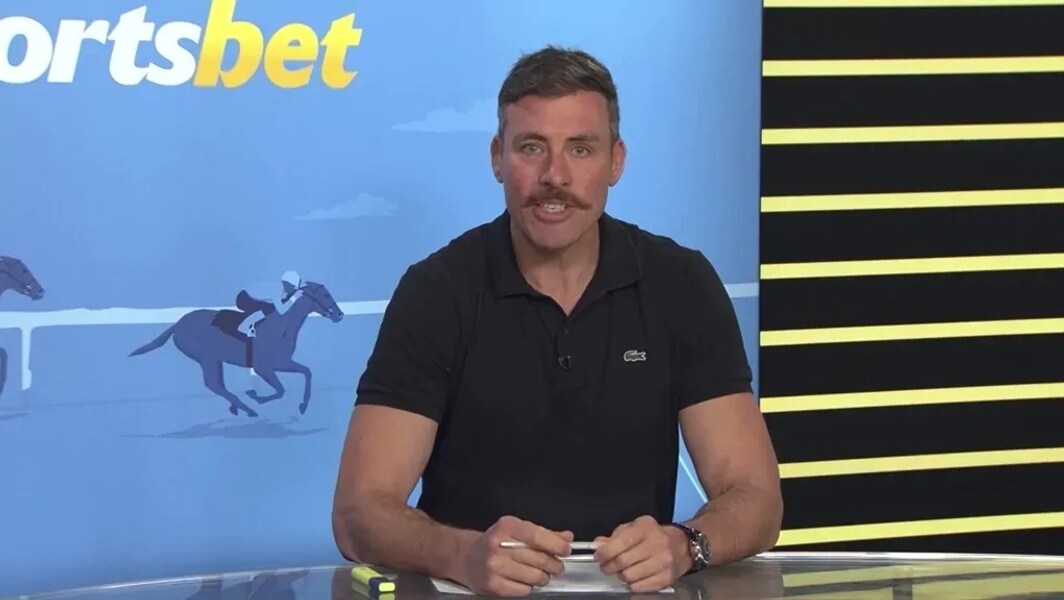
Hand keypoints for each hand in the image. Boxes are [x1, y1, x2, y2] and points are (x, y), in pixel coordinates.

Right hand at [454, 515, 573, 596]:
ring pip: (535, 577)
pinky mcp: (493, 585)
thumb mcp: (517, 531)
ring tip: (539, 574)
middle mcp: (499, 545)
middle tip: (557, 567)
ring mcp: (495, 566)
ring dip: (542, 578)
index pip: (538, 536)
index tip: (566, 550)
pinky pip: (524, 590)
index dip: (557, 545)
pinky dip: (528, 587)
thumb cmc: (495, 543)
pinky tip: (522, 580)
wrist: (465, 558)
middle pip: (540, 559)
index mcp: (507, 526)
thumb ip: (543, 534)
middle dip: (554, 565)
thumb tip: (567, 538)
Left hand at [593, 515, 690, 591]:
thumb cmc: (652, 536)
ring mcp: (663, 562)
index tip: (598, 557)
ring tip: (621, 571)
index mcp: (645, 528)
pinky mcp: (666, 578)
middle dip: (608, 566)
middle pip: (622, 561)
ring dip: (620, 575)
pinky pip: (639, 587)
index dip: (605, 552)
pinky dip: (631, 584)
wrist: (681, 546)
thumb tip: (598, 545)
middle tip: (605, 567)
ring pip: (629, 576)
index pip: (620, 542)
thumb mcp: (633, 529)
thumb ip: (614, 537)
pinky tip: (633, 577)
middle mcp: (657, 544)